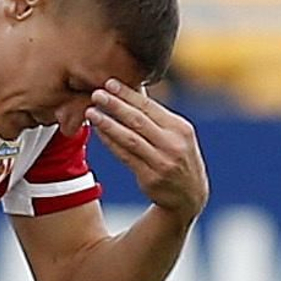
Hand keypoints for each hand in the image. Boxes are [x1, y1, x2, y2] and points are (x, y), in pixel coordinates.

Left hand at [88, 81, 208, 222]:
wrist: (189, 197)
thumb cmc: (178, 157)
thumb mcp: (177, 134)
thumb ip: (156, 115)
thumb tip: (134, 88)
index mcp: (180, 128)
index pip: (150, 106)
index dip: (128, 94)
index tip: (109, 83)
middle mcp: (173, 144)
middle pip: (138, 120)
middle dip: (115, 105)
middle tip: (96, 94)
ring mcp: (162, 162)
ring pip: (130, 138)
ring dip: (108, 124)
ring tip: (91, 112)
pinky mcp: (150, 178)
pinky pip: (126, 156)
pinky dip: (111, 142)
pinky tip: (99, 132)